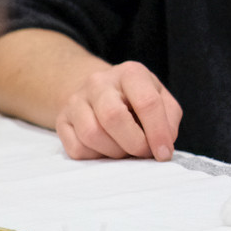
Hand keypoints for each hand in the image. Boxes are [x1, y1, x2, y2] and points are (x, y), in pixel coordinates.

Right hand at [53, 61, 181, 161]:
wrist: (99, 91)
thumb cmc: (136, 98)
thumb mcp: (161, 98)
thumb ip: (169, 119)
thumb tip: (163, 145)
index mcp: (130, 73)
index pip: (146, 103)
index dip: (158, 132)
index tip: (164, 153)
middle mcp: (99, 82)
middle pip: (113, 117)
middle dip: (134, 143)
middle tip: (143, 152)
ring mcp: (76, 100)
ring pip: (92, 135)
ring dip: (114, 152)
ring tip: (125, 149)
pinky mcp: (62, 120)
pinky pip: (76, 149)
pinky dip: (96, 157)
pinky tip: (106, 149)